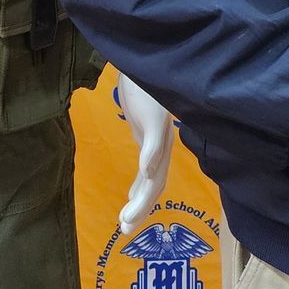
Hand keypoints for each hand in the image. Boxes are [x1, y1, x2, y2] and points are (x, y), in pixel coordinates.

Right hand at [116, 73, 174, 232]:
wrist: (147, 58)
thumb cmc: (142, 86)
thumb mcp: (142, 121)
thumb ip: (144, 142)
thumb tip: (142, 170)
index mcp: (158, 146)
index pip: (154, 182)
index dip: (143, 204)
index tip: (128, 223)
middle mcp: (163, 142)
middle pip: (156, 183)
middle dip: (141, 209)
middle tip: (125, 230)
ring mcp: (159, 130)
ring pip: (154, 169)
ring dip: (142, 196)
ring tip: (128, 217)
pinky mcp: (155, 117)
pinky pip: (153, 140)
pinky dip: (149, 158)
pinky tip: (144, 172)